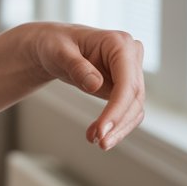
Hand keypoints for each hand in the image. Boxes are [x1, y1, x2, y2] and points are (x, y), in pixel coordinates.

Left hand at [28, 22, 145, 150]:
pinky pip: (126, 111)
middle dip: (118, 123)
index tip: (102, 130)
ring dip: (118, 129)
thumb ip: (76, 66)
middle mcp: (131, 56)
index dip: (117, 109)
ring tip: (95, 141)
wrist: (52, 47)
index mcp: (119, 43)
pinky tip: (96, 135)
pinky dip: (114, 125)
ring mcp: (130, 72)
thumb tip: (95, 84)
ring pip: (134, 108)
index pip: (126, 82)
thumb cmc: (54, 44)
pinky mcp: (124, 87)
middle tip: (99, 142)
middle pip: (134, 98)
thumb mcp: (58, 52)